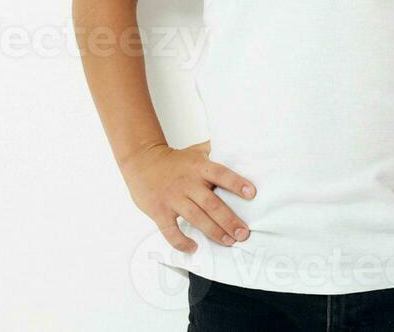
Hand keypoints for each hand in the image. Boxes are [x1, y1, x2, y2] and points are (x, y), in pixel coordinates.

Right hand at [120, 139, 255, 252]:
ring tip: (229, 241)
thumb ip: (216, 152)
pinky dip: (181, 241)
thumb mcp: (196, 151)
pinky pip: (170, 230)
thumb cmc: (174, 160)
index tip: (252, 194)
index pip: (221, 174)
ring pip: (196, 217)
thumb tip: (238, 146)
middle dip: (229, 220)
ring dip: (213, 231)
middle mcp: (188, 183)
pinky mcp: (159, 211)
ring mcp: (173, 198)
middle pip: (211, 203)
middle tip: (243, 233)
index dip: (236, 183)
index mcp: (199, 168)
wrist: (142, 161)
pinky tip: (193, 248)